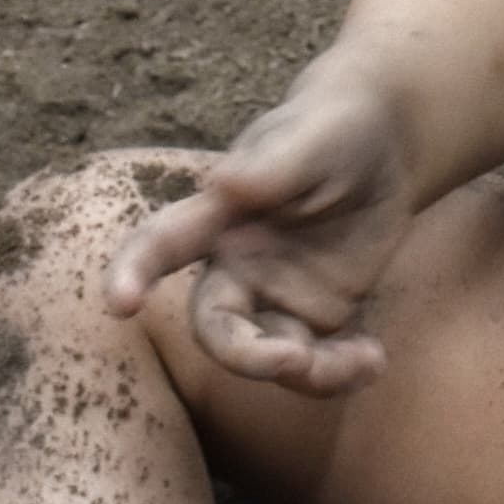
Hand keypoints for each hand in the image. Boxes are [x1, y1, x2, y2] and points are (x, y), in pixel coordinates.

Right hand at [100, 68, 418, 394]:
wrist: (383, 144)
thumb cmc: (331, 129)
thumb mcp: (310, 137)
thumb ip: (271, 164)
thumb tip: (225, 183)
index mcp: (218, 217)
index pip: (161, 244)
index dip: (133, 271)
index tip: (121, 302)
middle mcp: (237, 266)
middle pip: (217, 327)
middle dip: (245, 356)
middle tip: (294, 358)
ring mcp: (276, 295)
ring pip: (270, 356)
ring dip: (308, 374)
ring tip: (363, 361)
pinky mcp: (319, 313)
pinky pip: (318, 361)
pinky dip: (343, 373)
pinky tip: (374, 360)